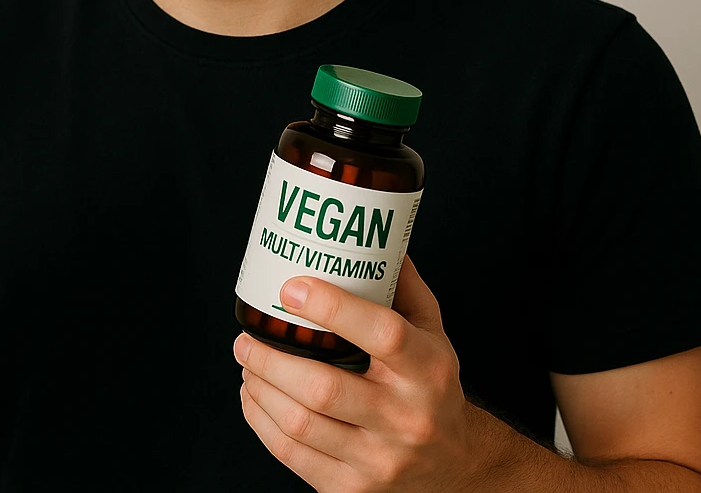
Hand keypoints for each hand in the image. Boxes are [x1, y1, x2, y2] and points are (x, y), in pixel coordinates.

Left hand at [234, 255, 491, 491]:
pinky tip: (253, 398)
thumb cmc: (433, 389)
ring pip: (300, 423)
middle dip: (271, 357)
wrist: (454, 469)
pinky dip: (261, 422)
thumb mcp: (434, 334)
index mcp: (429, 370)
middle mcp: (406, 418)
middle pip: (323, 386)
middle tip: (246, 335)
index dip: (333, 307)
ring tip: (247, 362)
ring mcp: (379, 460)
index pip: (383, 333)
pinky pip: (291, 455)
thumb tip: (373, 233)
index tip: (291, 287)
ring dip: (259, 388)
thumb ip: (404, 286)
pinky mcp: (351, 490)